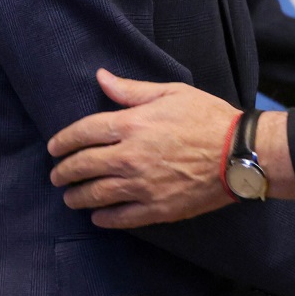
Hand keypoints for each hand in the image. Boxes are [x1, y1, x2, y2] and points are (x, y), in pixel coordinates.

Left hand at [47, 71, 238, 227]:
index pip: (83, 133)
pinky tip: (96, 217)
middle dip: (64, 171)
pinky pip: (121, 217)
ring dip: (77, 196)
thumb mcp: (171, 93)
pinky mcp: (157, 209)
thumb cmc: (208, 118)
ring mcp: (142, 186)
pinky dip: (103, 218)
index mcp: (132, 125)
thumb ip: (131, 90)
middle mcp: (130, 157)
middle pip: (83, 166)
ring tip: (70, 197)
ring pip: (96, 194)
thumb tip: (101, 77)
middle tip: (56, 175)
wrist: (240, 153)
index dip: (63, 141)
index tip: (54, 147)